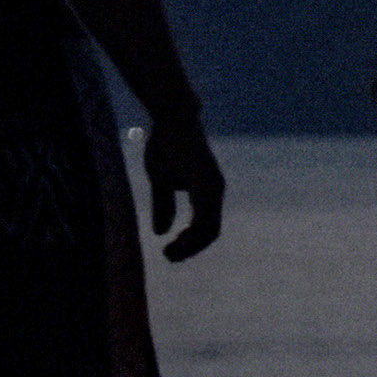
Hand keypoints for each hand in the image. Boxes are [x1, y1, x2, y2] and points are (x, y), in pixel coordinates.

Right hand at [143, 113, 225, 261]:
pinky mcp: (205, 180)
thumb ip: (164, 204)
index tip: (170, 252)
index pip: (206, 228)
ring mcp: (212, 186)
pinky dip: (191, 231)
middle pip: (210, 232)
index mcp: (207, 192)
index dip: (190, 244)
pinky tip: (176, 238)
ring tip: (170, 253)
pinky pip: (203, 213)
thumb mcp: (161, 181)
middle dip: (190, 249)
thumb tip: (161, 232)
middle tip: (169, 258)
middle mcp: (215, 191)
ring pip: (209, 227)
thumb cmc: (167, 145)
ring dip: (190, 245)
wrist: (171, 118)